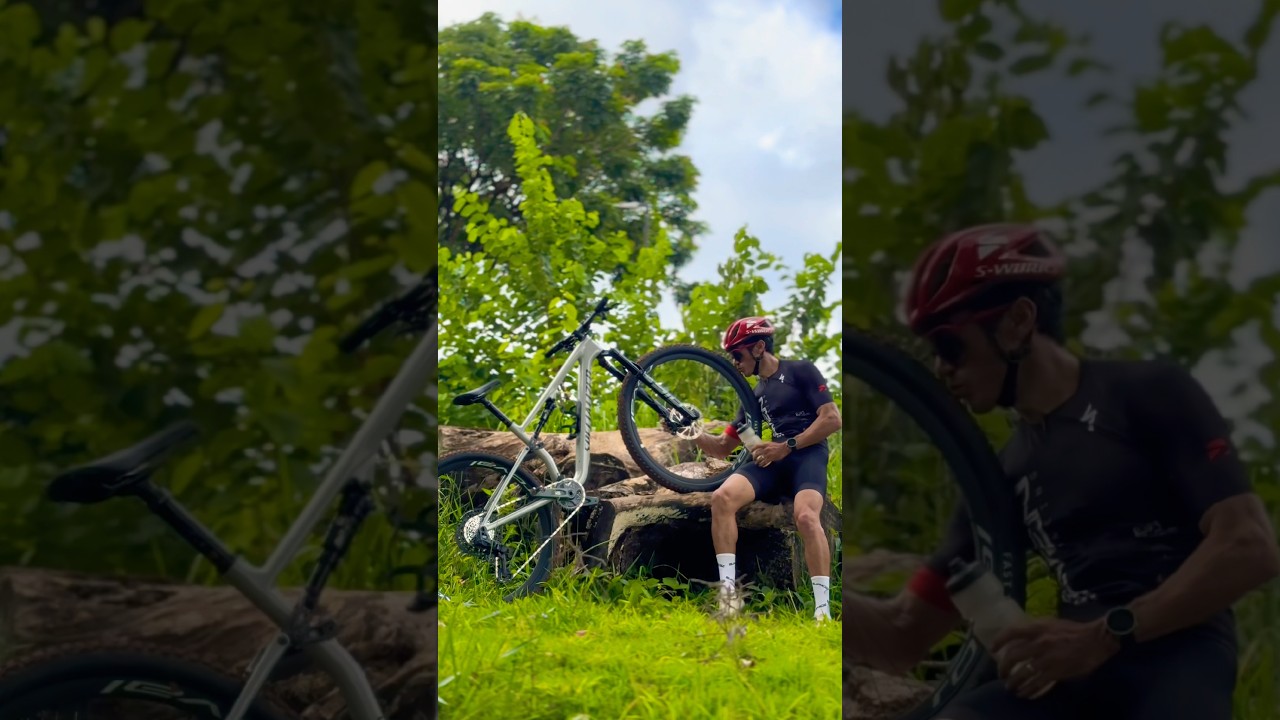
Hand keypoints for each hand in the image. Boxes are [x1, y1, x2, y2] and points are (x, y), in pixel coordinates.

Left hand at [750, 441, 790, 466]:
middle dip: (754, 457)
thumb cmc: (778, 446)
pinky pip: (764, 462)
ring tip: (757, 464)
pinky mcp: (771, 458)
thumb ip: (766, 445)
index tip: (751, 452)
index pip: (756, 446)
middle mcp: (766, 449)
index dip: (753, 449)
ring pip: (760, 459)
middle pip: (757, 453)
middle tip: (754, 459)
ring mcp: (768, 454)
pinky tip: (761, 465)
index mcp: (765, 444)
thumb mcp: (771, 443)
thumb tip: (761, 448)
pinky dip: (762, 464)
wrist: (784, 448)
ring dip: (757, 462)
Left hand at [990, 618, 1118, 698]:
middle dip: (1003, 667)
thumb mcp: (1051, 623)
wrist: (1096, 640)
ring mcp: (1047, 658)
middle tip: (1001, 674)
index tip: (992, 649)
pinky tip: (1024, 693)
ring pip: (1022, 673)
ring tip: (1010, 687)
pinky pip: (1037, 684)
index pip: (1011, 632)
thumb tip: (1019, 638)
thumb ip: (1035, 630)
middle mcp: (1039, 642)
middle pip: (1012, 656)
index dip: (998, 641)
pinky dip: (1028, 690)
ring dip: (1013, 682)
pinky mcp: (1056, 672)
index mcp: (1037, 628)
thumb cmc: (1073, 631)